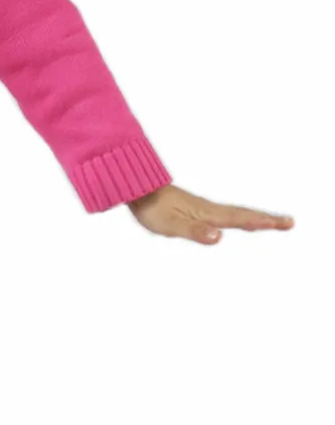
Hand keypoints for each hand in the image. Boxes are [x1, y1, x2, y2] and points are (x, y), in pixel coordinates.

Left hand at [127, 183, 293, 244]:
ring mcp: (201, 207)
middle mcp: (208, 209)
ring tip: (270, 221)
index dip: (262, 222)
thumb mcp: (172, 225)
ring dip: (254, 217)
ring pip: (234, 213)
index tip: (284, 223)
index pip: (240, 219)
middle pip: (242, 214)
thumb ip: (195, 232)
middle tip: (289, 222)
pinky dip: (238, 217)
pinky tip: (234, 219)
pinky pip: (223, 213)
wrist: (135, 187)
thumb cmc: (152, 208)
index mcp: (207, 214)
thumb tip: (219, 237)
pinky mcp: (193, 208)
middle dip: (266, 219)